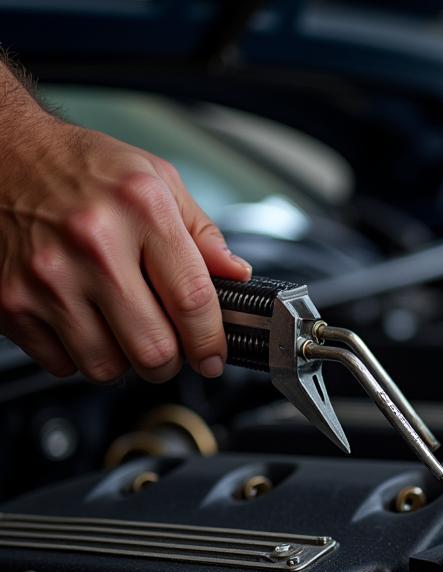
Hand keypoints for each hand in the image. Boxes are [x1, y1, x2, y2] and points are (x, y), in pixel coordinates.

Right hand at [0, 113, 250, 381]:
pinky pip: (63, 364)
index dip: (211, 342)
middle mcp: (93, 243)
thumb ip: (202, 233)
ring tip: (121, 328)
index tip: (213, 356)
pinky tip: (82, 322)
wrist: (0, 151)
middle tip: (169, 347)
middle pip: (154, 349)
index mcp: (140, 209)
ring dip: (124, 361)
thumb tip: (236, 276)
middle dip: (171, 361)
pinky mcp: (12, 301)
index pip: (194, 301)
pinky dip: (79, 356)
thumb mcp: (155, 179)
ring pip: (108, 367)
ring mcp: (48, 276)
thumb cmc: (79, 167)